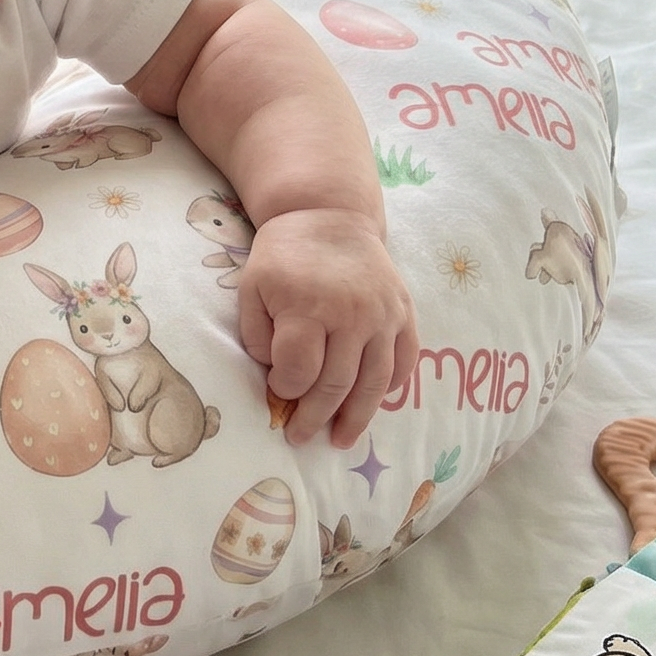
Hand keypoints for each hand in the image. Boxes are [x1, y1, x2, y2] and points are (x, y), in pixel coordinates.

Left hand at [236, 208, 418, 449]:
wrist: (328, 216)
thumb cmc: (283, 257)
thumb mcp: (251, 288)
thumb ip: (256, 335)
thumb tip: (275, 376)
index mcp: (308, 307)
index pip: (301, 370)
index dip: (287, 390)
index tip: (278, 393)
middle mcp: (351, 314)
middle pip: (337, 384)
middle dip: (317, 417)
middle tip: (300, 437)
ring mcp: (383, 315)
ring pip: (375, 382)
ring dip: (358, 418)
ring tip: (341, 440)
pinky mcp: (403, 312)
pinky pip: (404, 361)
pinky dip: (392, 388)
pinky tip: (374, 404)